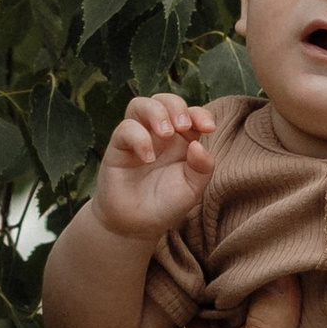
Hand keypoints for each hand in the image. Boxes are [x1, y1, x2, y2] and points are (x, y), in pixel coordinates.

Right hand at [91, 95, 216, 242]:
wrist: (136, 226)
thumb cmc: (165, 205)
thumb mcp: (192, 189)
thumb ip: (202, 168)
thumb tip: (198, 145)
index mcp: (182, 140)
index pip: (191, 113)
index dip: (200, 113)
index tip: (208, 128)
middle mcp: (159, 134)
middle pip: (165, 100)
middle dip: (177, 107)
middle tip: (183, 126)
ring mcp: (137, 137)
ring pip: (141, 105)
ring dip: (156, 112)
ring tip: (166, 133)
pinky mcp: (118, 147)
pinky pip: (125, 128)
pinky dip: (139, 138)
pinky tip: (148, 158)